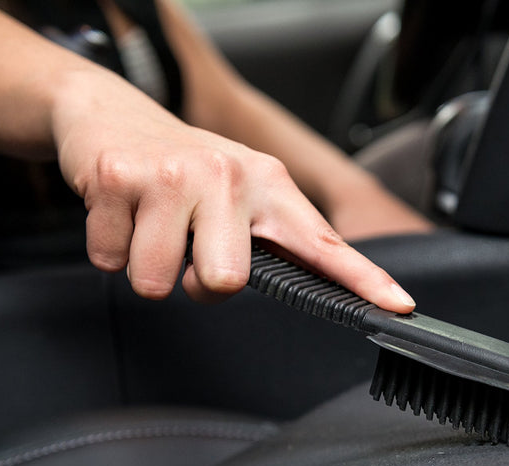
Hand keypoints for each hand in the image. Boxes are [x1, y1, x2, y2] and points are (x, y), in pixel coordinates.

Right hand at [51, 71, 415, 311]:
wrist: (112, 115)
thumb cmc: (186, 170)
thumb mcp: (242, 195)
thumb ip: (273, 240)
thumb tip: (311, 286)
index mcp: (269, 186)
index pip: (323, 242)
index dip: (364, 279)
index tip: (398, 306)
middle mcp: (228, 176)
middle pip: (223, 283)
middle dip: (198, 283)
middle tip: (190, 250)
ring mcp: (172, 175)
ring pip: (156, 281)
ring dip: (148, 266)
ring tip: (153, 226)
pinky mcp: (118, 178)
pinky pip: (109, 260)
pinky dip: (110, 248)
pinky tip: (123, 213)